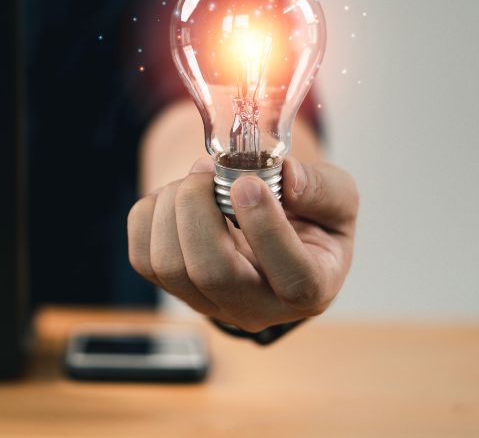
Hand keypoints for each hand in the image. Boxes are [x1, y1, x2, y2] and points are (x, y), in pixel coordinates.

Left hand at [127, 157, 357, 331]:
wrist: (269, 225)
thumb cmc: (307, 214)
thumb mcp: (336, 197)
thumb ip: (323, 188)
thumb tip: (286, 179)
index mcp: (310, 289)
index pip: (293, 279)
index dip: (266, 230)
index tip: (247, 183)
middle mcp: (257, 307)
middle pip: (212, 274)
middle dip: (199, 209)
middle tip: (207, 169)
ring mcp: (210, 303)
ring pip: (169, 265)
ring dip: (173, 206)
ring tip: (196, 179)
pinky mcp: (173, 289)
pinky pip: (142, 257)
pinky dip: (150, 215)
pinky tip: (176, 197)